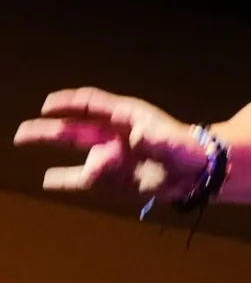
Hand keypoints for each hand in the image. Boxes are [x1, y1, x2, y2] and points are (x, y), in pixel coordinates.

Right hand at [14, 88, 205, 200]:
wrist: (196, 172)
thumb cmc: (185, 149)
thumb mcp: (171, 142)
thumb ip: (150, 141)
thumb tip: (129, 142)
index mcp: (127, 117)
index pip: (93, 104)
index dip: (70, 102)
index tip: (48, 105)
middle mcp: (113, 135)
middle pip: (75, 127)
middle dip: (49, 127)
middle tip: (23, 130)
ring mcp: (110, 157)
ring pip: (75, 151)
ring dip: (50, 146)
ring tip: (22, 139)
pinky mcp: (112, 180)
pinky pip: (83, 179)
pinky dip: (66, 179)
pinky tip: (47, 179)